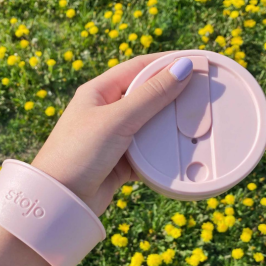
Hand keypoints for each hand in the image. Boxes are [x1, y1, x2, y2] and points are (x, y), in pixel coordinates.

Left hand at [0, 52, 195, 265]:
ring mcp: (115, 137)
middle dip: (176, 93)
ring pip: (152, 124)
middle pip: (149, 94)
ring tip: (199, 120)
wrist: (59, 202)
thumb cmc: (78, 154)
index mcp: (99, 91)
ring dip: (172, 124)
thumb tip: (183, 67)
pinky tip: (183, 150)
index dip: (169, 62)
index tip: (198, 63)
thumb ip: (152, 95)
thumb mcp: (117, 120)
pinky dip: (165, 150)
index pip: (140, 66)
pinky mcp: (122, 161)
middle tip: (205, 92)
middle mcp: (107, 111)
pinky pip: (150, 150)